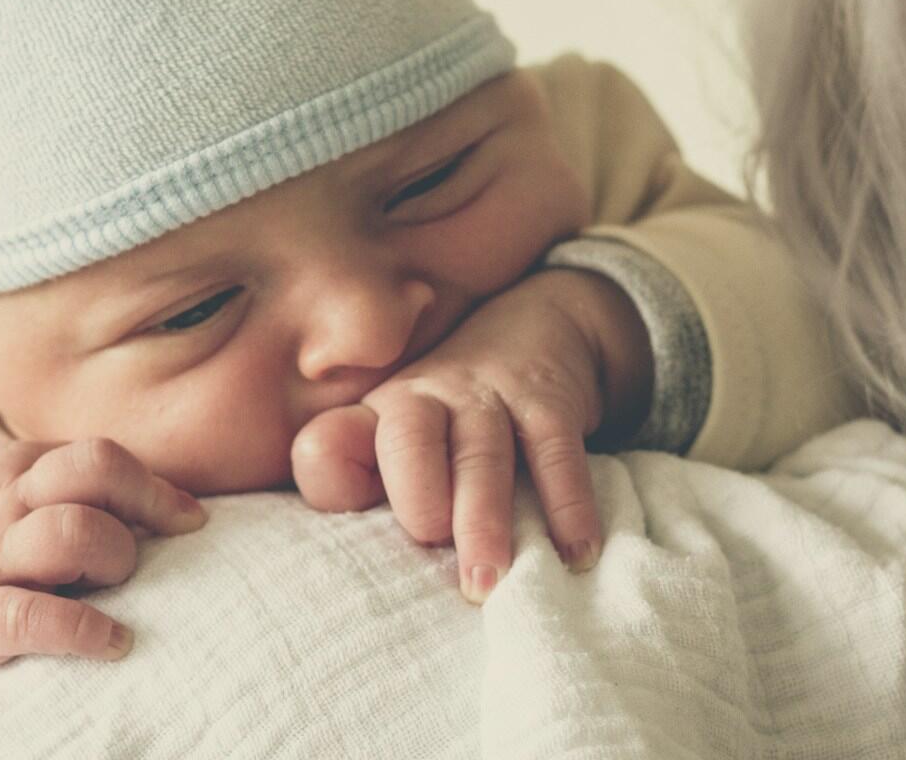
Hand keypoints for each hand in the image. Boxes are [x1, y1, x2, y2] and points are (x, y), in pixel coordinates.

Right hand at [0, 437, 207, 699]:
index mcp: (22, 467)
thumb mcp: (0, 486)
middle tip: (155, 550)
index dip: (156, 489)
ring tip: (119, 591)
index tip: (190, 521)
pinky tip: (111, 642)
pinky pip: (30, 618)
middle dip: (141, 509)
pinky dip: (81, 630)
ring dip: (113, 559)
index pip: (104, 457)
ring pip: (70, 533)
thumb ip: (65, 485)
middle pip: (96, 472)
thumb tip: (160, 504)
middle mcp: (7, 502)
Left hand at [290, 268, 650, 600]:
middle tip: (435, 560)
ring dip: (485, 519)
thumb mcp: (401, 442)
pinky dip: (569, 505)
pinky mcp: (547, 400)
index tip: (355, 533)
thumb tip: (354, 559)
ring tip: (489, 582)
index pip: (328, 446)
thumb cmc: (452, 414)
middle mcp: (424, 400)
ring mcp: (486, 395)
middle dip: (419, 502)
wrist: (537, 325)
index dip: (333, 484)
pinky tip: (577, 553)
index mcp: (376, 419)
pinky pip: (556, 453)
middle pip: (408, 442)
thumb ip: (368, 487)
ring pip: (481, 454)